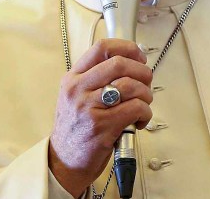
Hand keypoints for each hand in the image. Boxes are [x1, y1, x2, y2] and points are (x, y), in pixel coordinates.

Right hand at [49, 39, 153, 196]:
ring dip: (146, 94)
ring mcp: (89, 107)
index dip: (128, 48)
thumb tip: (134, 63)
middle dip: (142, 72)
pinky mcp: (102, 126)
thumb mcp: (77, 96)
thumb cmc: (77, 129)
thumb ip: (98, 78)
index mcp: (73, 78)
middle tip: (146, 82)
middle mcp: (78, 89)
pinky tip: (140, 120)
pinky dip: (145, 113)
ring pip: (130, 86)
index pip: (102, 48)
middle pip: (119, 64)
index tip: (139, 57)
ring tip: (143, 104)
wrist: (63, 162)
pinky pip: (135, 108)